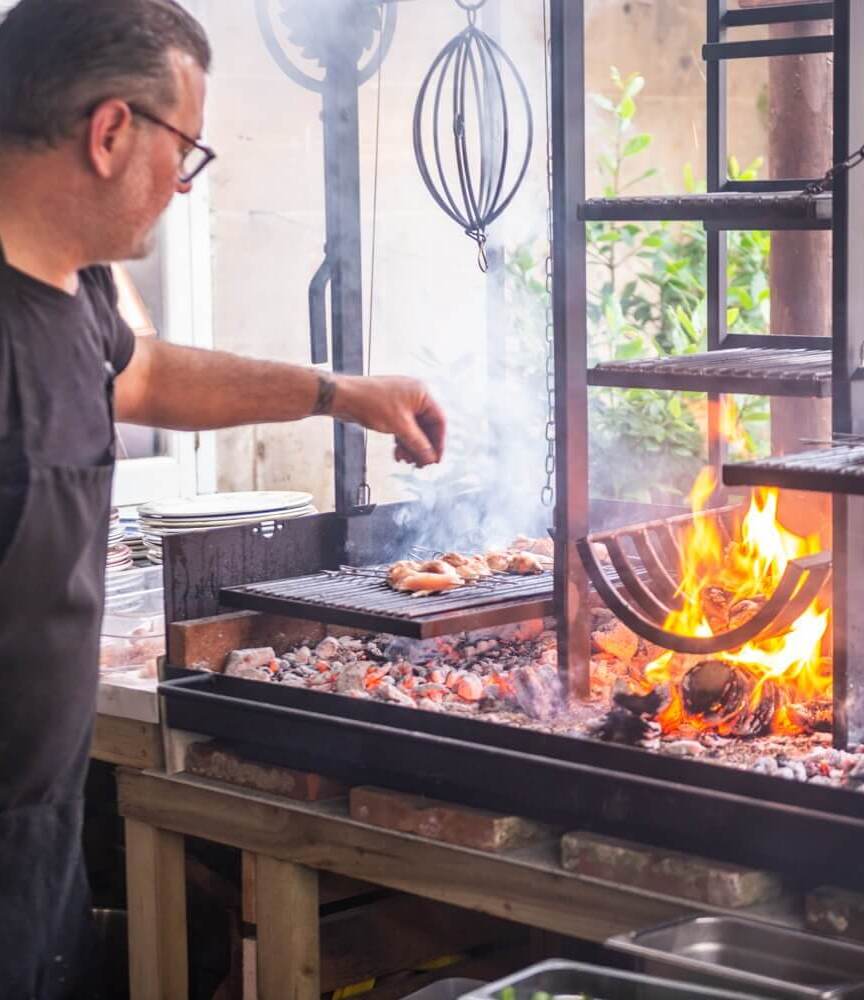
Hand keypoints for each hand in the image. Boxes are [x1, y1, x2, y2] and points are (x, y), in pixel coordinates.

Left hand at [331, 375, 445, 467]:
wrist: (343, 397)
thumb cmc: (370, 402)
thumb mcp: (399, 427)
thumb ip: (418, 443)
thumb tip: (430, 457)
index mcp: (422, 393)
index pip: (439, 421)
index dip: (438, 443)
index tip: (435, 459)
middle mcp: (414, 396)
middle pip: (426, 427)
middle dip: (422, 446)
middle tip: (420, 464)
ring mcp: (402, 402)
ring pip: (414, 429)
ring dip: (411, 446)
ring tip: (405, 459)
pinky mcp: (391, 409)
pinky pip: (403, 427)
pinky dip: (401, 441)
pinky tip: (397, 452)